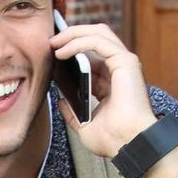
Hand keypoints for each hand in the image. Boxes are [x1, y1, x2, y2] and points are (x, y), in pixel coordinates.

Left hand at [49, 22, 156, 158]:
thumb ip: (73, 112)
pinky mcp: (125, 62)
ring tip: (53, 42)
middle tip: (50, 41)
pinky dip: (79, 42)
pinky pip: (99, 42)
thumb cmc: (112, 140)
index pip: (91, 55)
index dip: (71, 48)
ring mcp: (124, 63)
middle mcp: (118, 69)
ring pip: (98, 33)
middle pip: (95, 37)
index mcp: (111, 81)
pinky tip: (62, 51)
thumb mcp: (85, 126)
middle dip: (71, 35)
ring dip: (72, 34)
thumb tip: (60, 101)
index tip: (51, 51)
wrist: (127, 144)